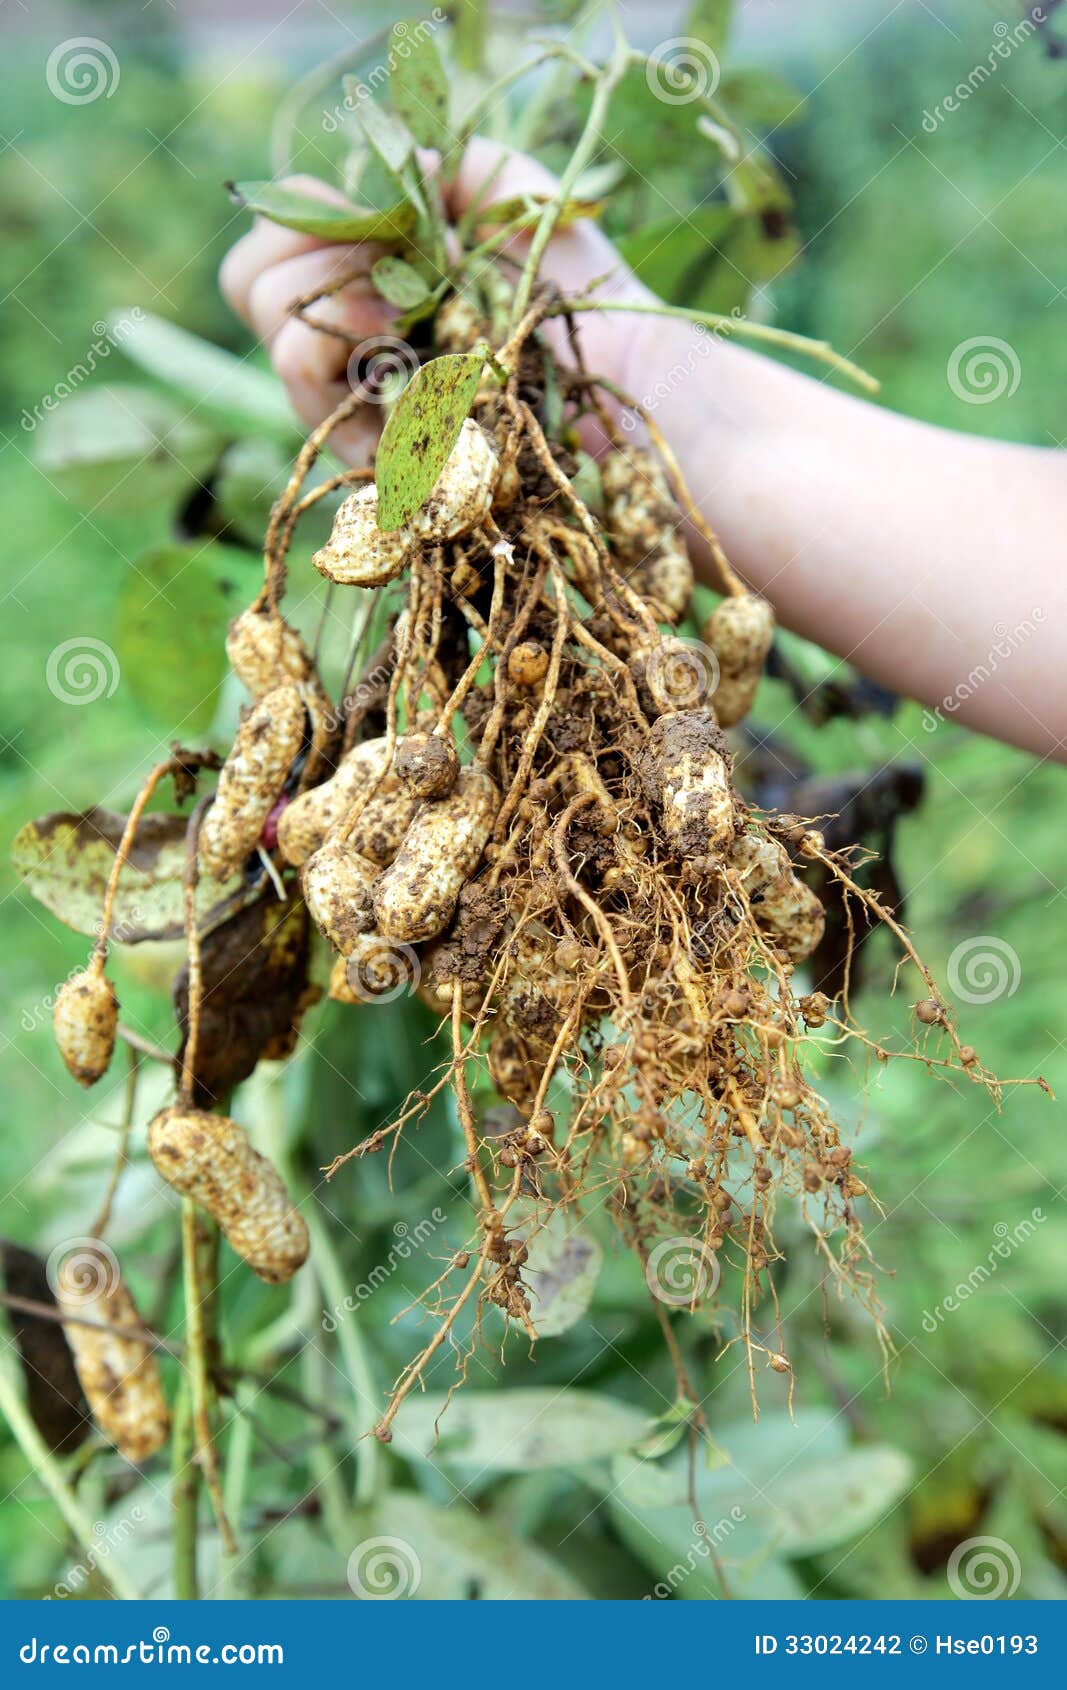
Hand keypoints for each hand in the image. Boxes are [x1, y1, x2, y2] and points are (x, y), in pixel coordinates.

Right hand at [219, 137, 655, 464]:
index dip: (295, 220)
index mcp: (370, 281)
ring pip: (282, 352)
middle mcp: (355, 346)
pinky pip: (319, 413)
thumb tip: (395, 163)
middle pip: (253, 293)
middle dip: (302, 258)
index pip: (276, 248)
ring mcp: (365, 408)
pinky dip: (343, 364)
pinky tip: (397, 345)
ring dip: (326, 308)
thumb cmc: (582, 294)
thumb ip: (453, 164)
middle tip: (382, 267)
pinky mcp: (385, 463)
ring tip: (397, 309)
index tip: (360, 215)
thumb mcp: (519, 198)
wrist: (630, 378)